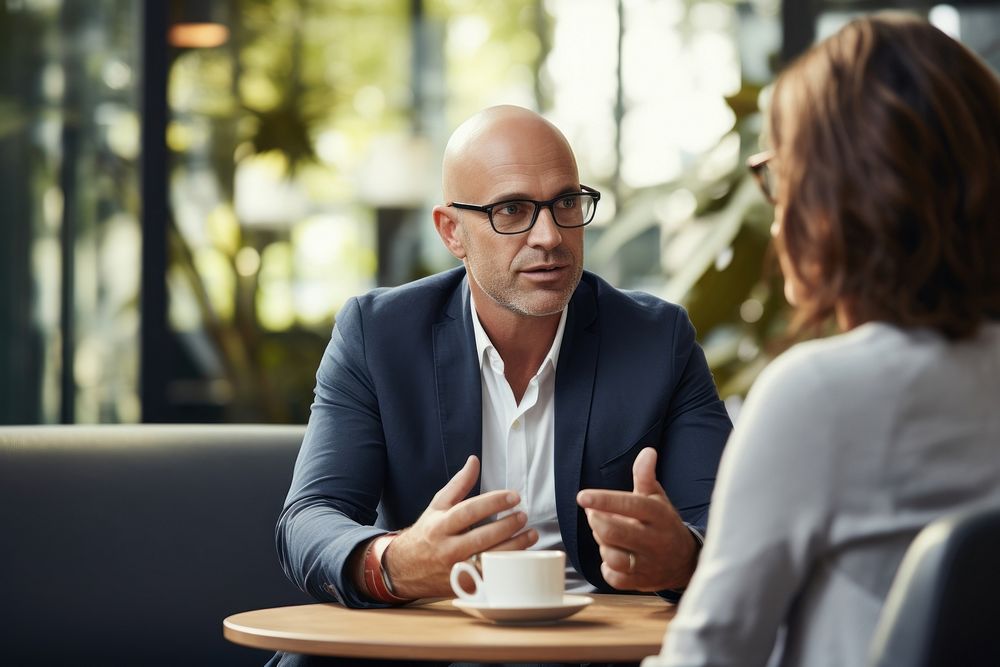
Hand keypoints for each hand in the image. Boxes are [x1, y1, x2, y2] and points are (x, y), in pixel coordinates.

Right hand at [382, 455, 538, 598]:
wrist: (405, 569)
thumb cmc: (427, 533)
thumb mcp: (438, 506)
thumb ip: (459, 484)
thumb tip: (474, 460)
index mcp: (440, 526)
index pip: (469, 511)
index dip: (494, 502)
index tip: (514, 496)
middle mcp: (447, 549)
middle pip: (482, 537)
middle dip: (507, 525)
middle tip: (523, 515)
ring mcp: (456, 570)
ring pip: (489, 560)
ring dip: (514, 547)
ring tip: (531, 534)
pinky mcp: (464, 586)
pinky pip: (490, 578)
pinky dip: (508, 567)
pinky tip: (522, 556)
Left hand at [576, 447, 696, 591]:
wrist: (685, 561)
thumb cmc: (663, 523)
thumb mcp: (656, 498)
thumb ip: (646, 476)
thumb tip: (647, 451)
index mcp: (659, 515)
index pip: (630, 505)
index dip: (604, 500)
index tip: (582, 496)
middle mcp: (656, 541)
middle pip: (614, 532)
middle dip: (596, 521)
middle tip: (593, 514)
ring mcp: (649, 564)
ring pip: (612, 555)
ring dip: (601, 543)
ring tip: (605, 534)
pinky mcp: (641, 583)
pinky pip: (613, 577)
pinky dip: (606, 566)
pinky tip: (612, 555)